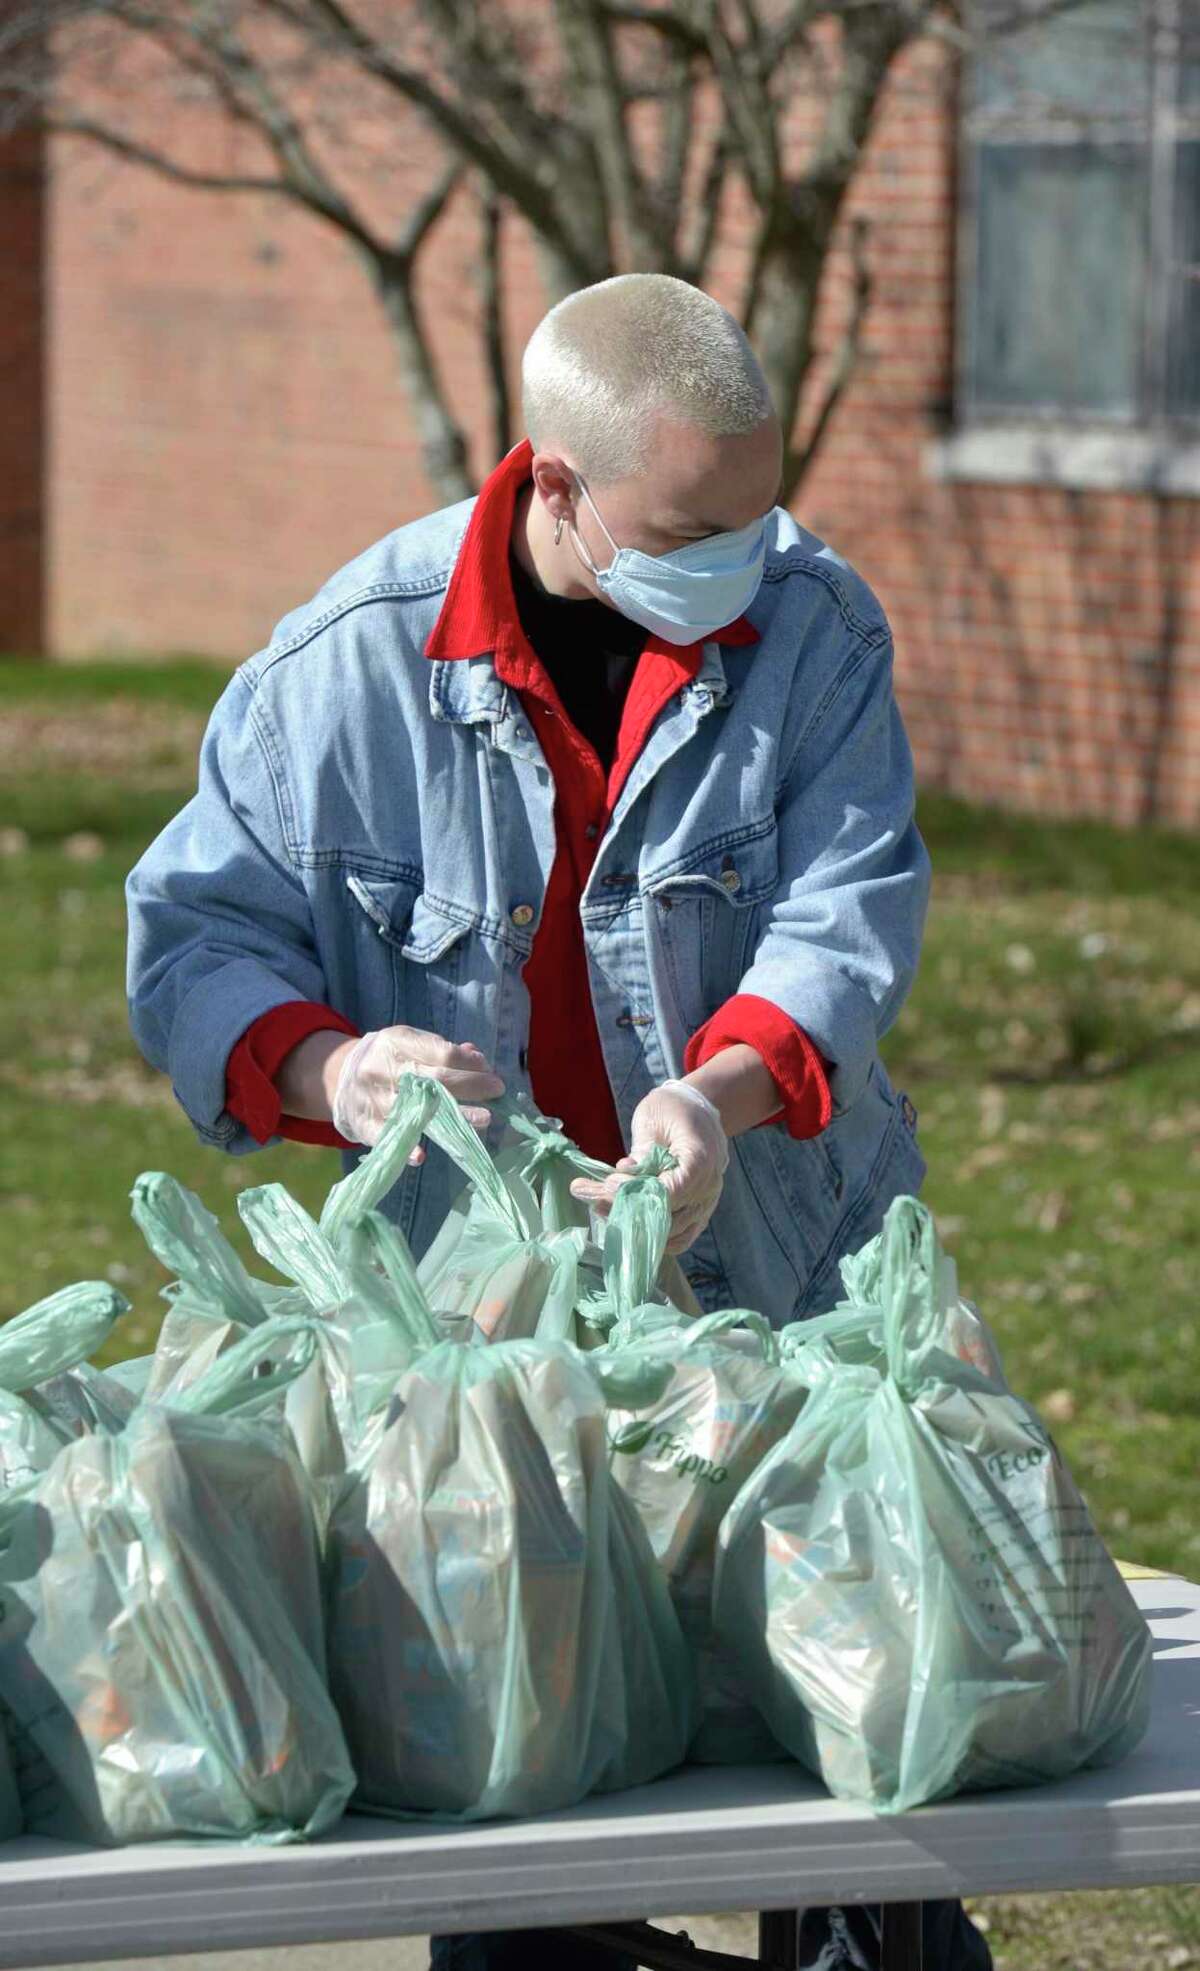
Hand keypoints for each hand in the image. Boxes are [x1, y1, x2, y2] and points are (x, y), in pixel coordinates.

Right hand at [329, 1026, 504, 1155]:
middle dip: (471, 1086)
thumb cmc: (387, 1059)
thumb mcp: (408, 1043)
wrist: (336, 1076)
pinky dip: (405, 1147)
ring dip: (455, 1116)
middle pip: (435, 1080)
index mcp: (396, 1043)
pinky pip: (386, 1136)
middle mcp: (384, 1069)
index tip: (489, 1070)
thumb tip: (478, 1058)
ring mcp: (373, 1098)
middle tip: (497, 1090)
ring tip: (484, 1119)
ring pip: (418, 1110)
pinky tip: (422, 1155)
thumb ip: (441, 1050)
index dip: (468, 1063)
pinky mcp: (364, 1123)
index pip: (440, 1053)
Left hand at [568, 1079, 728, 1255]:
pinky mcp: (698, 1213)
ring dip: (633, 1224)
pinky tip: (625, 1225)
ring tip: (599, 1206)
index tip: (607, 1184)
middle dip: (624, 1208)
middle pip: (666, 1214)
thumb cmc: (673, 1110)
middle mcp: (707, 1188)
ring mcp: (705, 1204)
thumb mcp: (654, 1119)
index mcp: (700, 1161)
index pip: (670, 1190)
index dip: (637, 1192)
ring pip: (670, 1232)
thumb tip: (625, 1172)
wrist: (698, 1112)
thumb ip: (643, 1148)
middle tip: (589, 1196)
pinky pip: (680, 1238)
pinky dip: (655, 1238)